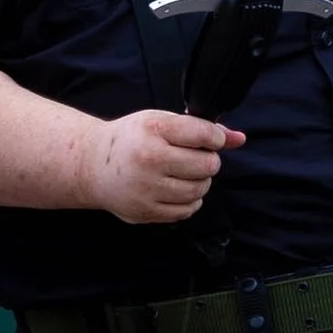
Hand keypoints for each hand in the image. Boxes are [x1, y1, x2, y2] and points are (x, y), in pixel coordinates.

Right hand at [84, 112, 244, 223]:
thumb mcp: (162, 123)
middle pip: (208, 165)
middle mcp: (148, 158)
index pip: (205, 134)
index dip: (215, 138)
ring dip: (200, 181)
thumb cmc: (133, 140)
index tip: (209, 140)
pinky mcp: (146, 210)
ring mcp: (146, 187)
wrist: (93, 164)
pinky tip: (174, 188)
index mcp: (153, 129)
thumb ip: (202, 128)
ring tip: (182, 173)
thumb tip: (239, 138)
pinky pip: (187, 209)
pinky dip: (188, 200)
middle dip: (208, 161)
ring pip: (200, 189)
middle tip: (193, 158)